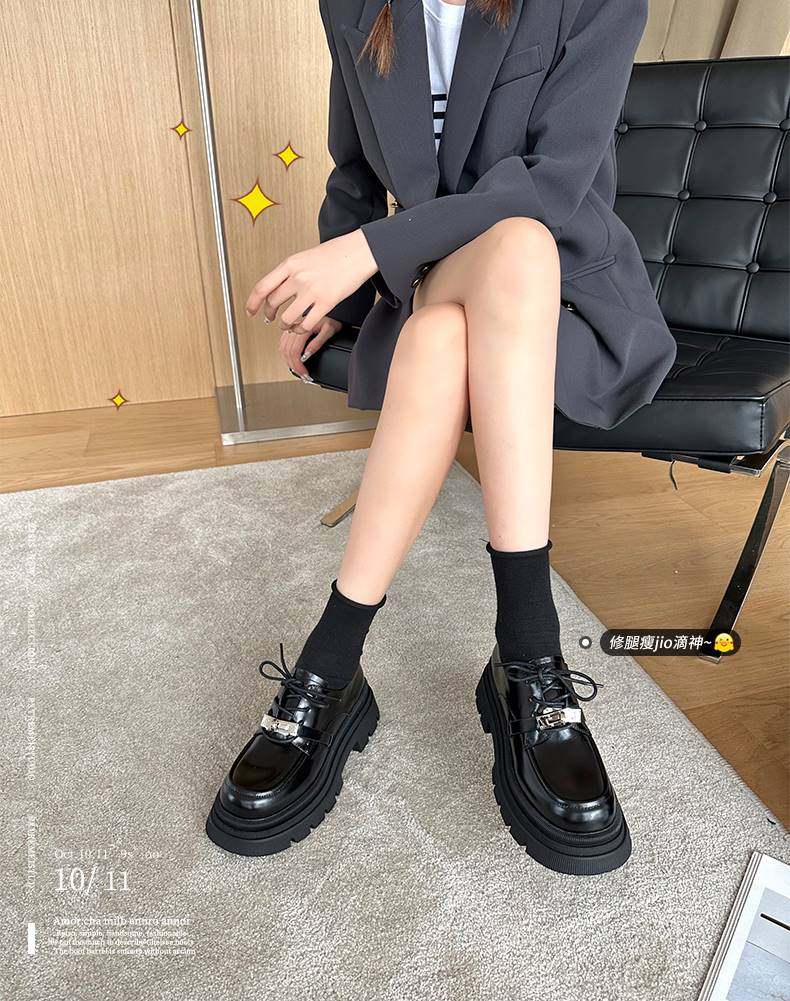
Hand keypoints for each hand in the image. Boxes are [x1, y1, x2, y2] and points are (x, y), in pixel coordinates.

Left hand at [245, 229, 376, 332]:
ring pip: (287, 318)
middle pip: (273, 304)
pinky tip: (302, 326)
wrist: (357, 253)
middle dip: (269, 315)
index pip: (262, 287)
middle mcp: (298, 277)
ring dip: (285, 325)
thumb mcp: (305, 257)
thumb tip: (277, 288)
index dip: (252, 303)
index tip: (250, 311)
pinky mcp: (326, 303)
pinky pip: (306, 324)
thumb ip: (290, 272)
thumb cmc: (335, 253)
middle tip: (270, 318)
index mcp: (290, 264)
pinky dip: (300, 329)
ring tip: (288, 324)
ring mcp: (312, 291)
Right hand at [279, 315, 343, 379]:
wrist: (332, 308)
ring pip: (282, 348)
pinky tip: (291, 360)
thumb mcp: (329, 330)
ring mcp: (291, 327)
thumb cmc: (333, 318)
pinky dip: (285, 354)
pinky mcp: (290, 329)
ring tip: (298, 371)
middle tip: (303, 376)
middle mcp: (294, 327)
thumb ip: (317, 343)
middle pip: (287, 352)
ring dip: (289, 362)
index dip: (299, 366)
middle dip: (294, 367)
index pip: (295, 352)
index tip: (305, 374)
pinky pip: (283, 343)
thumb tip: (307, 355)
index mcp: (303, 327)